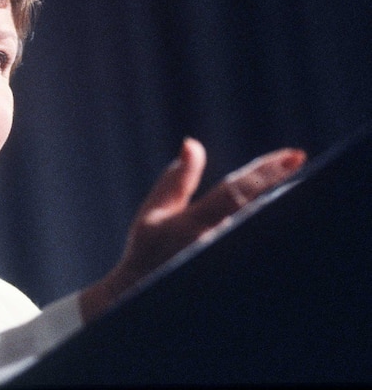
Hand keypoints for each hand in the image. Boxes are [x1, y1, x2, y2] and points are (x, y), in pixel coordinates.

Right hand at [78, 138, 305, 321]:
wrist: (143, 304)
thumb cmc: (146, 255)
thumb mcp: (154, 214)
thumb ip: (178, 180)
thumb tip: (193, 143)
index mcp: (192, 224)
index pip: (237, 191)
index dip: (267, 171)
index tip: (296, 156)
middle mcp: (212, 246)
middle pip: (262, 214)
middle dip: (285, 195)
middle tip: (305, 177)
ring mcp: (224, 267)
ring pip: (266, 237)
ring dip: (280, 219)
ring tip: (295, 205)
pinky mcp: (233, 286)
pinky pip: (263, 261)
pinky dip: (270, 242)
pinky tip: (284, 245)